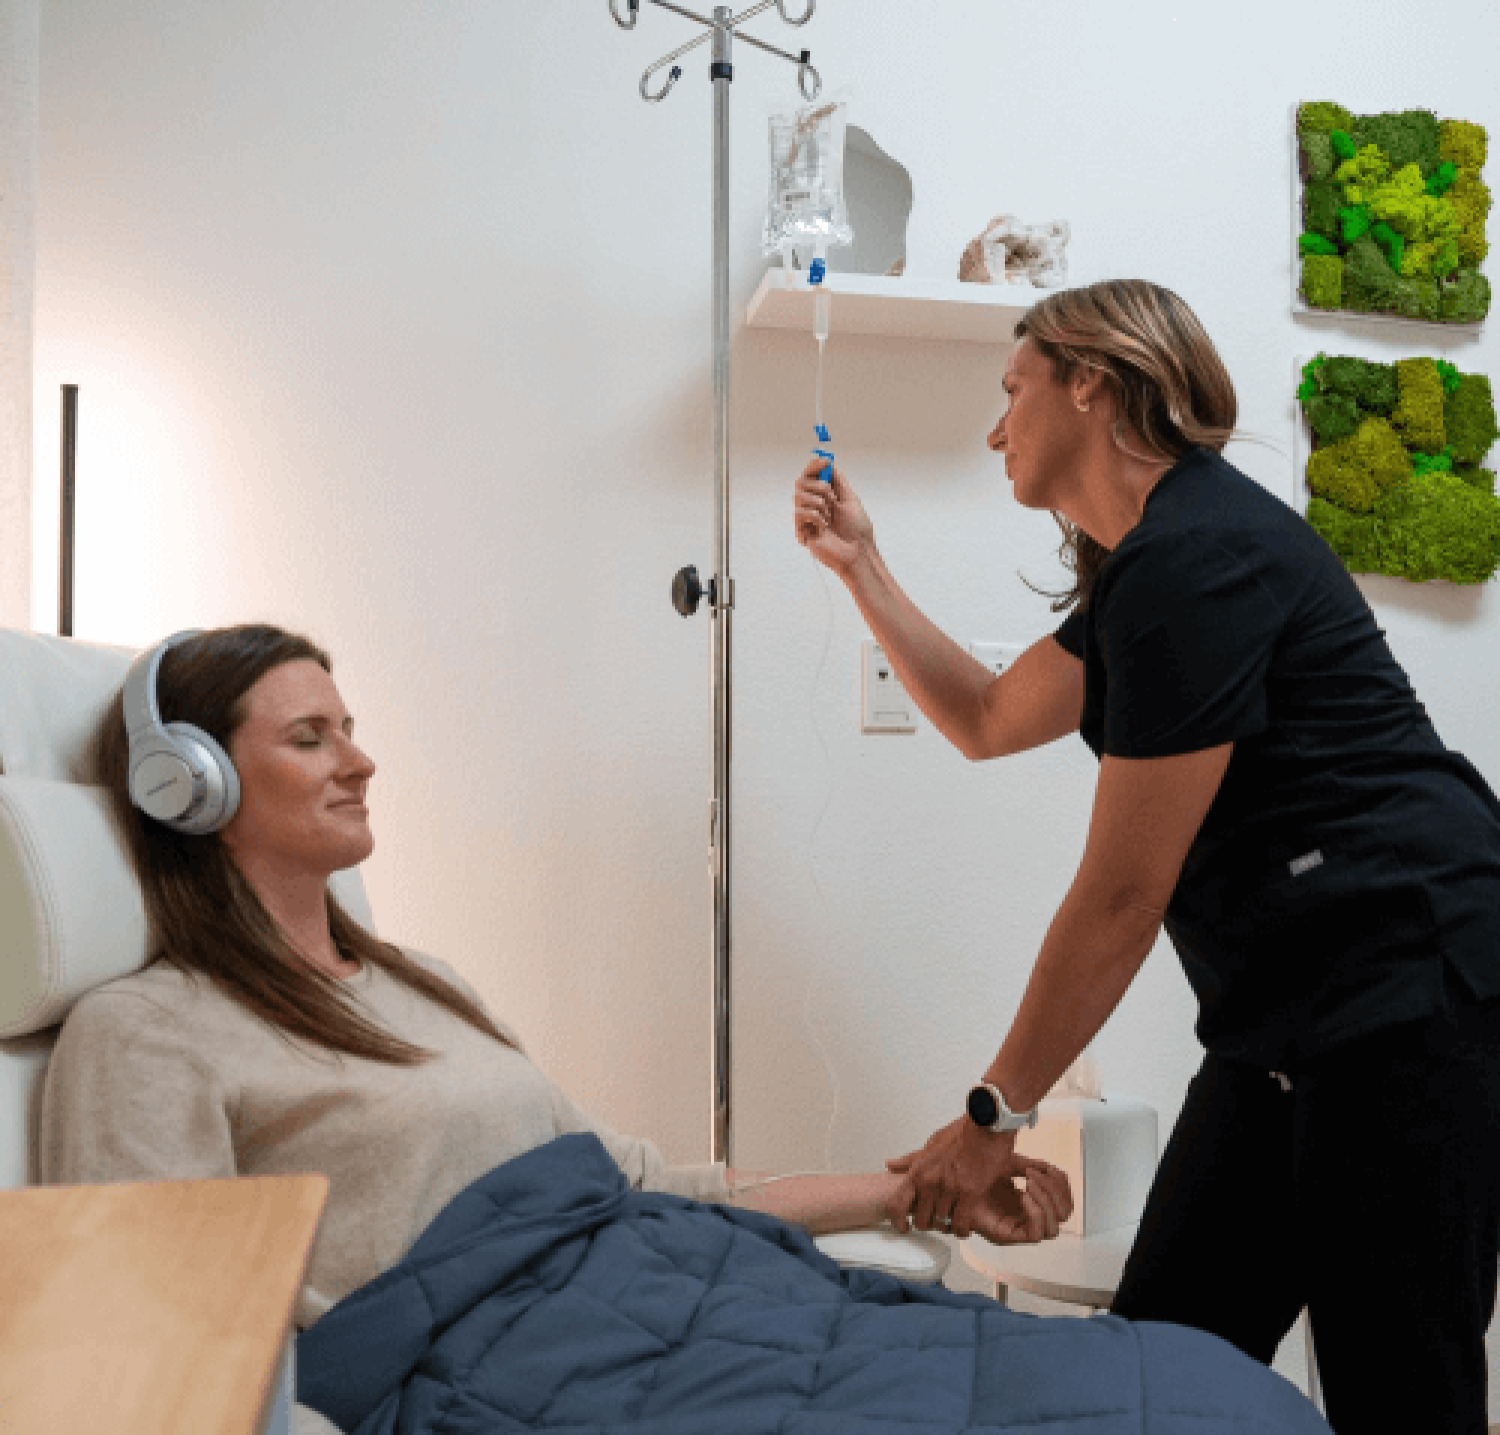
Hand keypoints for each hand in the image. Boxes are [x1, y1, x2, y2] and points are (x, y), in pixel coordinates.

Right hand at [793, 460, 874, 578]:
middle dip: (818, 486)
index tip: (824, 461)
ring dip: (819, 503)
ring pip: (799, 496)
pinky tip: (824, 527)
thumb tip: (828, 464)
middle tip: (832, 497)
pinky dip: (816, 516)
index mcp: (824, 498)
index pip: (811, 476)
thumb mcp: (850, 499)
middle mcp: (813, 506)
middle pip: (801, 482)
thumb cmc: (858, 531)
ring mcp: (806, 519)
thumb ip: (838, 481)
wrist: (858, 552)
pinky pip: (800, 512)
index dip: (815, 466)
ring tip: (830, 516)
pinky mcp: (801, 531)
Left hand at [884, 1117, 1073, 1244]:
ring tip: (952, 1222)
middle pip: (922, 1219)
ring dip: (947, 1226)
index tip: (904, 1227)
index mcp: (918, 1170)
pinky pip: (960, 1223)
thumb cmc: (961, 1132)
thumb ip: (911, 1160)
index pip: (897, 1203)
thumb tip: (889, 1166)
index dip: (898, 1220)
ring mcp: (949, 1189)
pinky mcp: (969, 1193)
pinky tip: (964, 1228)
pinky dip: (962, 1230)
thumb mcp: (931, 1144)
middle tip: (937, 1221)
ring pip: (942, 1223)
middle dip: (929, 1223)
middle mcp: (930, 1182)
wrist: (986, 1124)